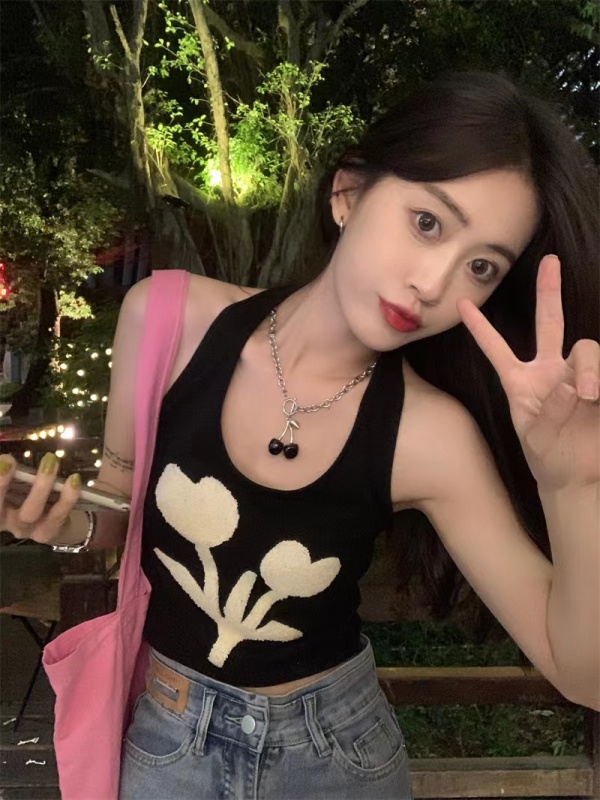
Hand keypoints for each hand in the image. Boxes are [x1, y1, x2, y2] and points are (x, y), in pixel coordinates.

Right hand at [0, 453, 83, 544]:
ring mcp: (25, 529)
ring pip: (30, 511)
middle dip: (0, 484)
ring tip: (50, 460)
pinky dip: (67, 496)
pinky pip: (58, 515)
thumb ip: (5, 469)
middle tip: (7, 460)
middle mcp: (3, 521)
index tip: (0, 461)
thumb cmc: (22, 496)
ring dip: (40, 485)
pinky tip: (73, 479)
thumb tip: (5, 457)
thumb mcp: (11, 486)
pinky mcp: (47, 532)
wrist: (52, 523)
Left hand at [457, 255, 598, 491]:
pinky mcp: (599, 387)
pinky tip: (596, 398)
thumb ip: (549, 413)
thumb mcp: (536, 439)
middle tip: (550, 261)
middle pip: (550, 322)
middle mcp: (549, 371)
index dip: (480, 328)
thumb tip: (570, 387)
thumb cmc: (547, 457)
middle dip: (549, 291)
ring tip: (589, 396)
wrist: (575, 478)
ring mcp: (577, 376)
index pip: (496, 349)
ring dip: (589, 370)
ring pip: (585, 350)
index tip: (460, 304)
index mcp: (520, 381)